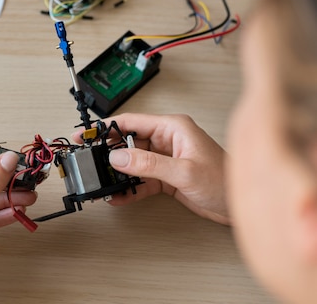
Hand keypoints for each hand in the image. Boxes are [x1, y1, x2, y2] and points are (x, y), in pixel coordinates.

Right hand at [74, 113, 229, 225]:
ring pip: (132, 162)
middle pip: (128, 141)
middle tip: (89, 162)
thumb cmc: (225, 181)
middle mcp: (167, 140)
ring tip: (102, 182)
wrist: (242, 208)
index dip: (106, 127)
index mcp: (172, 127)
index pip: (132, 121)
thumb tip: (119, 158)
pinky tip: (118, 195)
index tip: (87, 134)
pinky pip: (141, 179)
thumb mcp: (184, 172)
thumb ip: (149, 164)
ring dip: (118, 173)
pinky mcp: (166, 177)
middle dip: (109, 153)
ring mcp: (166, 159)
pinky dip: (129, 188)